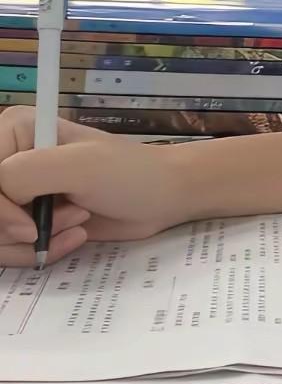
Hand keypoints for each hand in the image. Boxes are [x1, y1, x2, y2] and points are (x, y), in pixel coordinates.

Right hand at [0, 106, 190, 267]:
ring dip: (35, 242)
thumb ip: (22, 176)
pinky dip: (39, 252)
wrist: (163, 197)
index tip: (30, 227)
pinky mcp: (28, 220)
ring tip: (78, 221)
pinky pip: (10, 248)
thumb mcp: (77, 167)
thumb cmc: (130, 173)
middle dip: (20, 230)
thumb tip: (1, 213)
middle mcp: (9, 160)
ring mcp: (17, 193)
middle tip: (71, 216)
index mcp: (14, 131)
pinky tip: (74, 237)